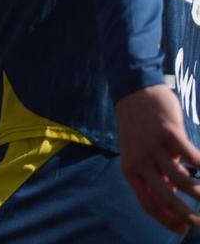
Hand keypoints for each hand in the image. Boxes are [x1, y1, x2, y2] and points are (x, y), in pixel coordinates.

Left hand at [116, 84, 199, 232]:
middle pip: (165, 197)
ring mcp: (154, 147)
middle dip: (188, 215)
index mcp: (130, 170)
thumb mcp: (139, 154)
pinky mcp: (169, 133)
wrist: (133, 92)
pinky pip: (192, 157)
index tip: (183, 230)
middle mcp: (140, 161)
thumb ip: (154, 175)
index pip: (148, 204)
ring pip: (182, 180)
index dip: (167, 220)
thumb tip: (173, 200)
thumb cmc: (139, 128)